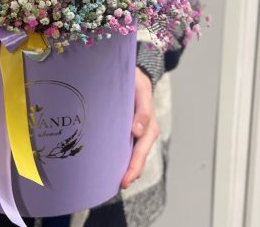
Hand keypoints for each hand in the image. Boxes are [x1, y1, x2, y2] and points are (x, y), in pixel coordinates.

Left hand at [121, 67, 159, 188]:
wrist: (134, 76)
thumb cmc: (137, 82)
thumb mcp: (140, 90)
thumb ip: (143, 110)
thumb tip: (137, 132)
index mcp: (149, 124)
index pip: (141, 148)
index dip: (133, 166)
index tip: (125, 178)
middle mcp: (144, 131)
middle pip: (138, 155)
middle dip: (130, 171)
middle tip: (120, 184)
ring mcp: (136, 132)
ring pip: (132, 154)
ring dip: (126, 168)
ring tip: (114, 182)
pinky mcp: (127, 131)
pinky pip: (125, 147)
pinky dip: (120, 158)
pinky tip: (110, 166)